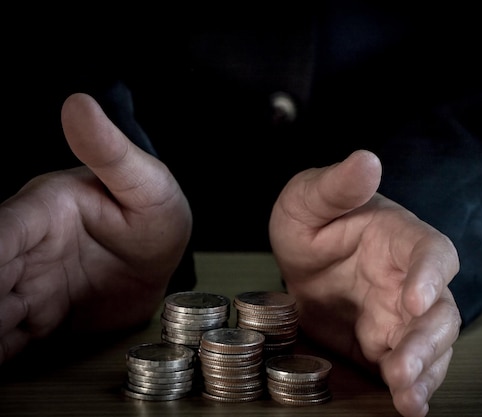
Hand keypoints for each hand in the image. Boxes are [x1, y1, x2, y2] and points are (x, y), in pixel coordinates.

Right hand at [0, 93, 191, 363]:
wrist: (166, 257)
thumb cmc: (154, 211)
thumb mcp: (145, 182)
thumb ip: (110, 151)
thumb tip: (80, 103)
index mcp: (43, 212)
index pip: (0, 234)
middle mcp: (27, 250)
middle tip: (0, 319)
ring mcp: (31, 286)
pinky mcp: (42, 316)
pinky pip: (10, 338)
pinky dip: (2, 351)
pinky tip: (3, 365)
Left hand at [269, 150, 460, 416]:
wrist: (303, 264)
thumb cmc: (313, 222)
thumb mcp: (309, 199)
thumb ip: (337, 185)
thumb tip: (367, 160)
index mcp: (400, 239)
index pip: (432, 252)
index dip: (430, 275)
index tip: (415, 297)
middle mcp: (411, 280)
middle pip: (440, 311)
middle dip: (426, 340)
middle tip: (403, 364)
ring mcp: (401, 317)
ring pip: (432, 346)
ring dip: (423, 371)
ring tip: (407, 397)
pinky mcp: (386, 346)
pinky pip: (409, 369)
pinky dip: (412, 388)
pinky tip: (407, 405)